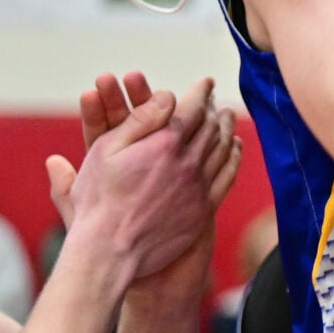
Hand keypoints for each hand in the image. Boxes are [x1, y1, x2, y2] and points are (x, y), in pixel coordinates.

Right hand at [46, 75, 240, 278]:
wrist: (111, 250)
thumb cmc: (100, 198)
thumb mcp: (106, 150)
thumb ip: (140, 119)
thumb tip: (168, 96)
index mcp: (165, 143)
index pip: (192, 108)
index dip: (200, 92)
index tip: (205, 82)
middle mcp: (188, 162)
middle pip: (212, 127)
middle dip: (214, 109)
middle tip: (215, 100)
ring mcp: (199, 186)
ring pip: (222, 149)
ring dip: (226, 129)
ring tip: (227, 118)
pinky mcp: (204, 208)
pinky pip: (227, 176)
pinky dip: (233, 157)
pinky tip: (233, 149)